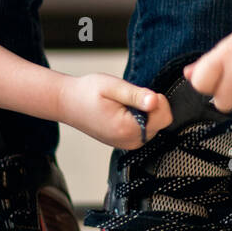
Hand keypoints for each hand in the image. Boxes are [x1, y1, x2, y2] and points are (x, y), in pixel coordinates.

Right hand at [57, 73, 172, 149]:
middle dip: (150, 107)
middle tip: (127, 98)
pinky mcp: (126, 142)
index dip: (157, 101)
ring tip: (122, 105)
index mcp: (128, 129)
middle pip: (161, 122)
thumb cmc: (86, 92)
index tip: (140, 93)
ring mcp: (128, 144)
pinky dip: (138, 118)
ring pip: (154, 125)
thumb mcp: (113, 86)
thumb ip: (136, 95)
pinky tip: (121, 112)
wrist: (67, 103)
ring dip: (144, 112)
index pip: (164, 117)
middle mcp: (130, 141)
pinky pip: (144, 129)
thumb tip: (156, 101)